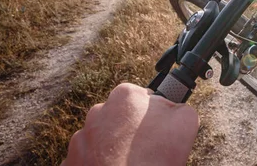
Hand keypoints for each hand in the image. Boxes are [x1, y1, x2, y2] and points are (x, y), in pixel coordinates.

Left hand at [63, 83, 198, 165]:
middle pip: (121, 117)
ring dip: (115, 147)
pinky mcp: (72, 160)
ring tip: (132, 163)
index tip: (160, 130)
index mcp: (125, 96)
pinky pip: (90, 157)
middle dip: (132, 130)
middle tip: (147, 149)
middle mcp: (99, 111)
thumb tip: (173, 108)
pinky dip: (100, 163)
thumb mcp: (184, 121)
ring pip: (103, 137)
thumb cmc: (154, 158)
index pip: (143, 97)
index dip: (154, 115)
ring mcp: (82, 137)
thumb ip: (178, 106)